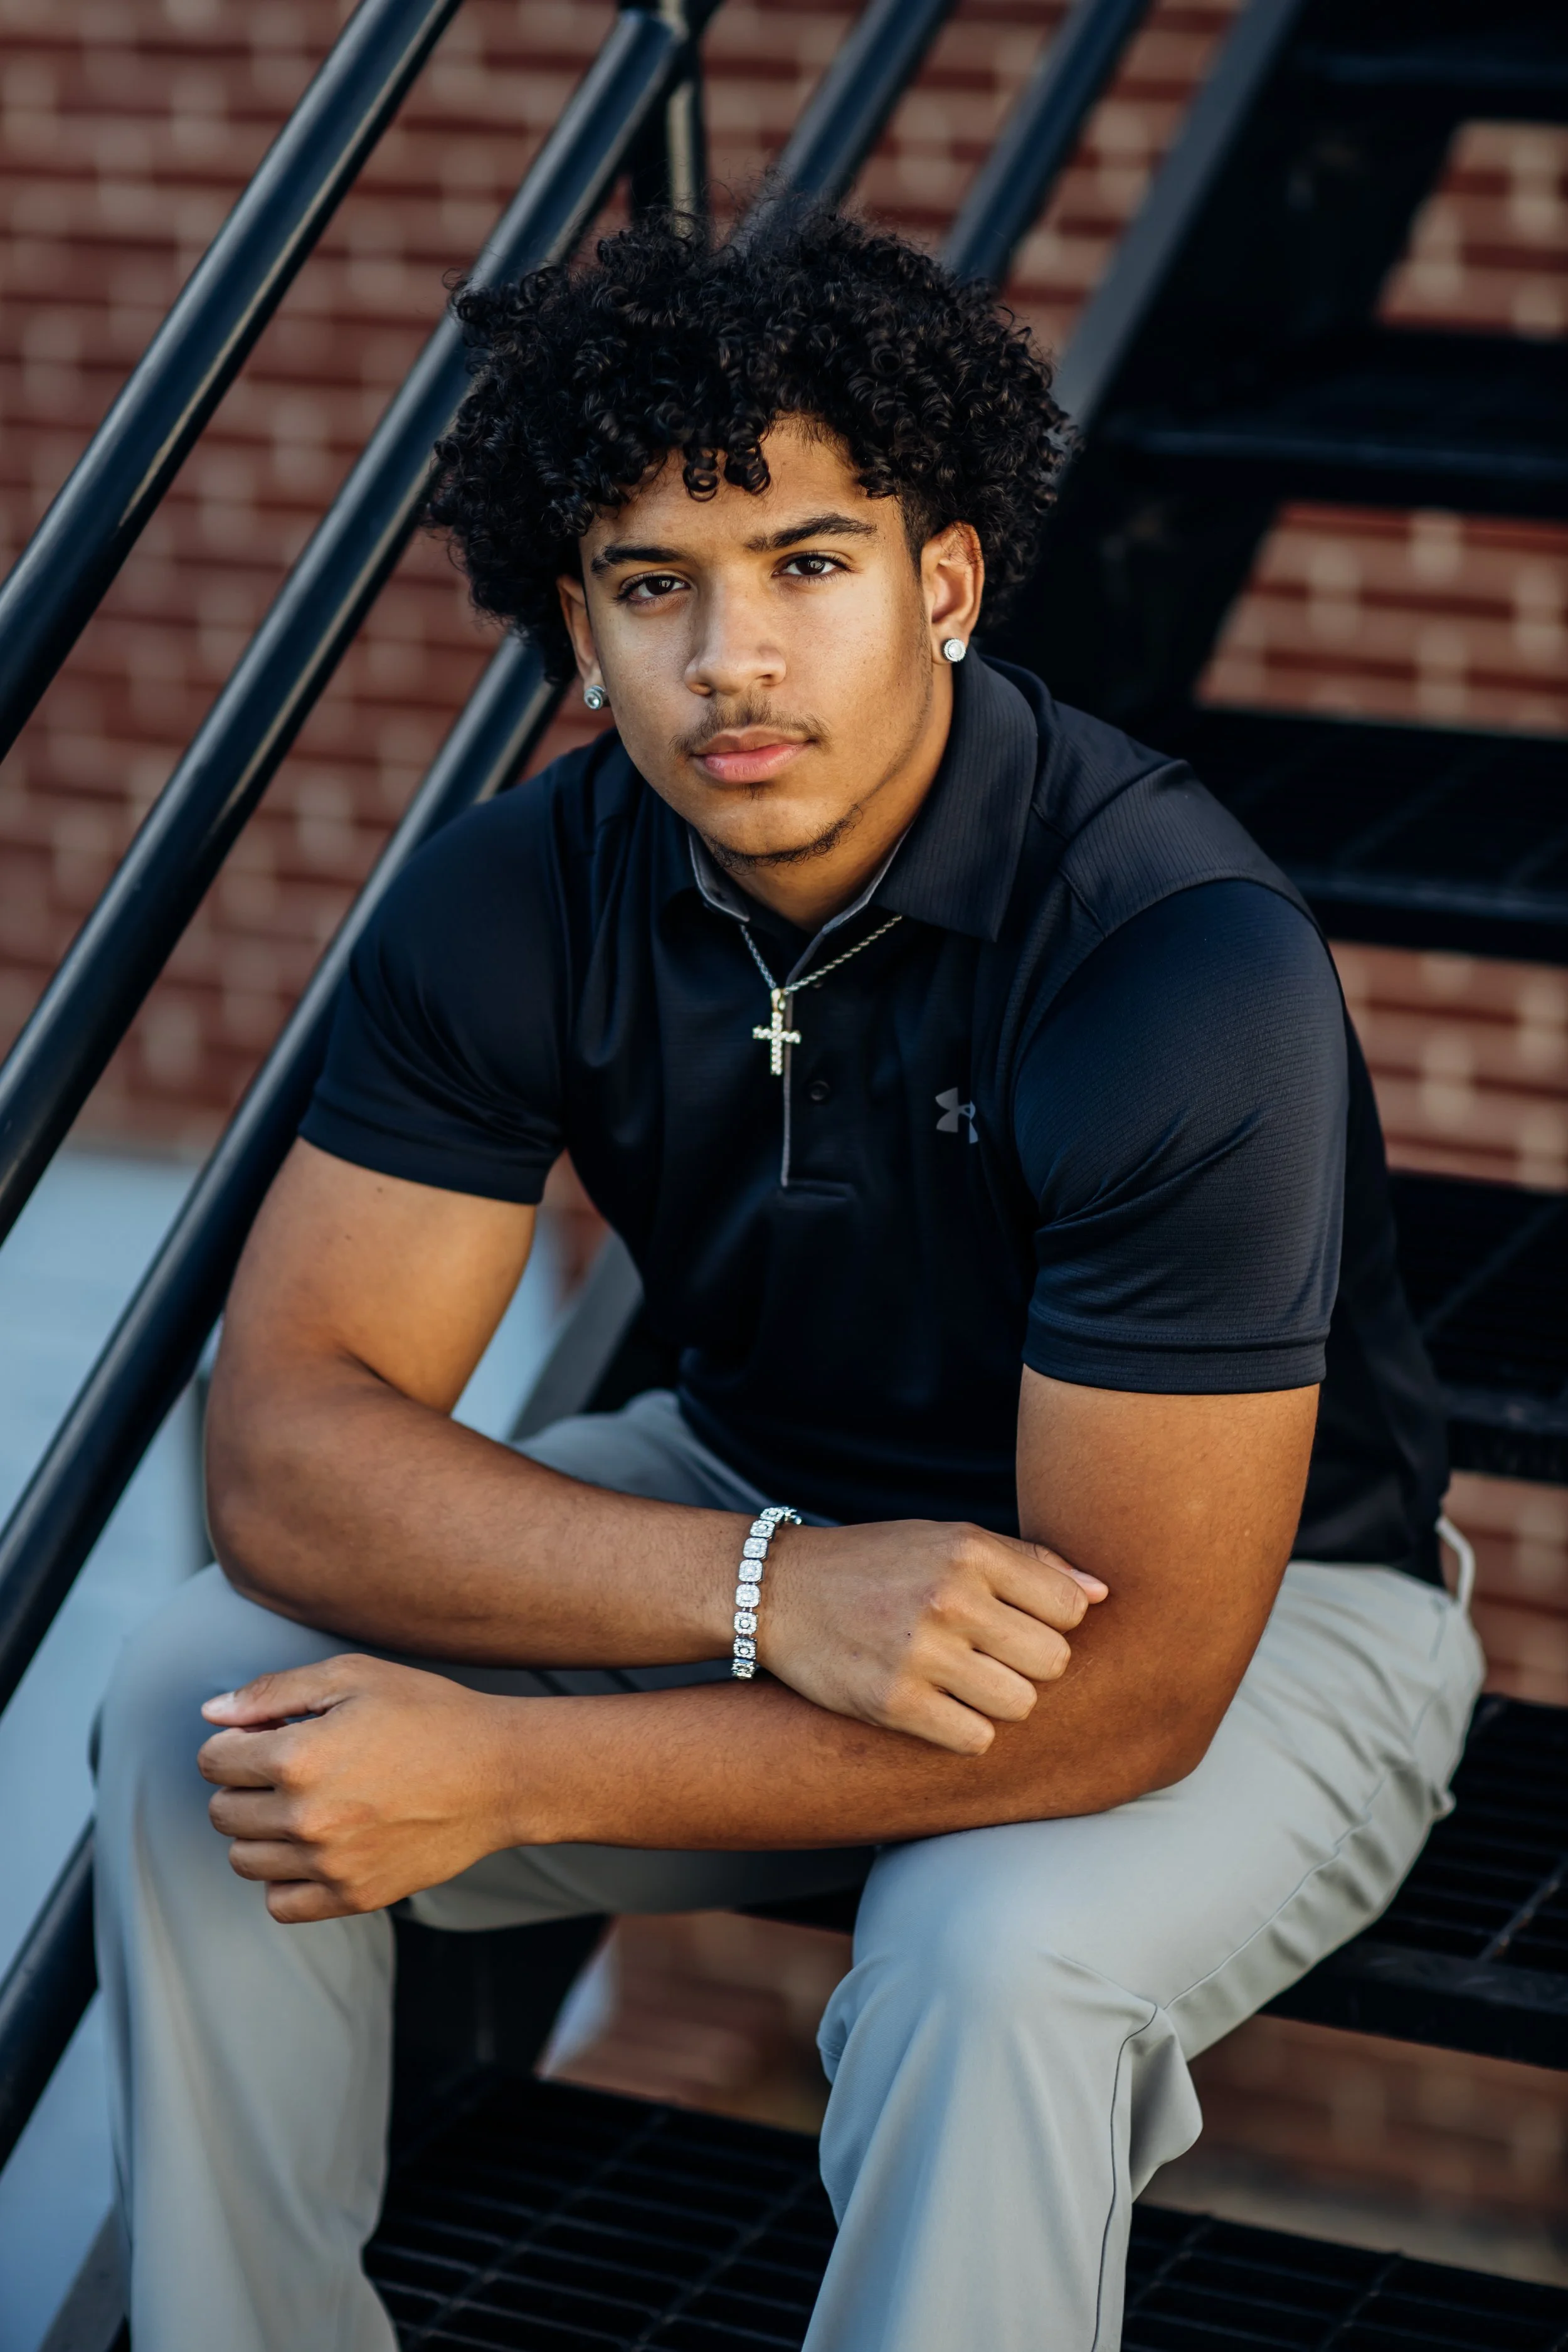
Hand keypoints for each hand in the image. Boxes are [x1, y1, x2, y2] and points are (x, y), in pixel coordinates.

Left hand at [199, 1655, 526, 1922]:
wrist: (500, 1773)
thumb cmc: (430, 1714)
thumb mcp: (354, 1677)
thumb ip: (274, 1692)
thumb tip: (212, 1712)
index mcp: (299, 1757)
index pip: (215, 1761)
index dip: (234, 1742)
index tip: (265, 1736)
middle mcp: (306, 1817)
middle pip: (222, 1812)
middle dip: (242, 1784)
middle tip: (287, 1768)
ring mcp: (330, 1864)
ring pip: (244, 1859)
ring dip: (259, 1831)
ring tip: (302, 1805)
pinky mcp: (354, 1895)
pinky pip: (281, 1903)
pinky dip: (284, 1878)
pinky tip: (313, 1847)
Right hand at [758, 1521, 1106, 1755]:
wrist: (779, 1591)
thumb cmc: (877, 1563)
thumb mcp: (949, 1539)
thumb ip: (1028, 1563)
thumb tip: (1103, 1593)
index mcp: (970, 1550)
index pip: (1072, 1608)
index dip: (1055, 1622)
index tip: (1021, 1622)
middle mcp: (950, 1598)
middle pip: (1052, 1661)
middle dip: (1029, 1664)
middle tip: (991, 1656)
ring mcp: (921, 1653)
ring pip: (1020, 1704)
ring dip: (1000, 1701)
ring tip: (966, 1681)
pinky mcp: (894, 1703)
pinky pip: (975, 1739)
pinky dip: (965, 1730)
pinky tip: (940, 1707)